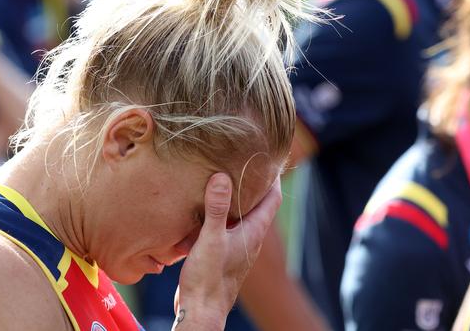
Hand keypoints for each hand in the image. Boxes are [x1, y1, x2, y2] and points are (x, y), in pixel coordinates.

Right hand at [174, 173, 281, 329]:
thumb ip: (216, 208)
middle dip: (249, 184)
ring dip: (229, 200)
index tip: (267, 157)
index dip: (273, 177)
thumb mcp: (211, 239)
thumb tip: (222, 176)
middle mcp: (248, 237)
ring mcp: (235, 246)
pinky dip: (213, 217)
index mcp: (253, 231)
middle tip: (239, 161)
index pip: (272, 198)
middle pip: (255, 204)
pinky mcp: (221, 253)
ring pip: (236, 216)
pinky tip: (197, 210)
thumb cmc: (209, 279)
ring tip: (217, 178)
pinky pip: (220, 228)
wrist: (200, 311)